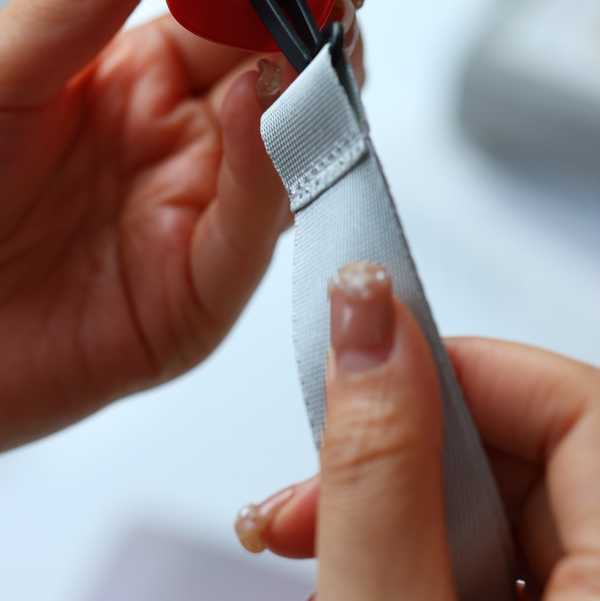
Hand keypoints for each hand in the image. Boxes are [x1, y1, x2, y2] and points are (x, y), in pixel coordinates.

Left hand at [0, 0, 367, 533]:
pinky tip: (255, 107)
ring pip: (290, 147)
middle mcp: (174, 142)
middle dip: (317, 18)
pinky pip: (252, 231)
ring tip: (309, 29)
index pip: (230, 0)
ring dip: (311, 87)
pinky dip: (268, 169)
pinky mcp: (189, 301)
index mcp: (133, 74)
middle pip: (280, 69)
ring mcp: (188, 219)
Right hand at [235, 261, 599, 600]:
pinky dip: (421, 558)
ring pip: (507, 511)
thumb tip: (366, 315)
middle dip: (406, 456)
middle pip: (536, 453)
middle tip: (314, 497)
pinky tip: (361, 576)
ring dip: (399, 510)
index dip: (460, 373)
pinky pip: (500, 564)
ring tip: (314, 544)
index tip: (364, 381)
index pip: (574, 399)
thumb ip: (378, 466)